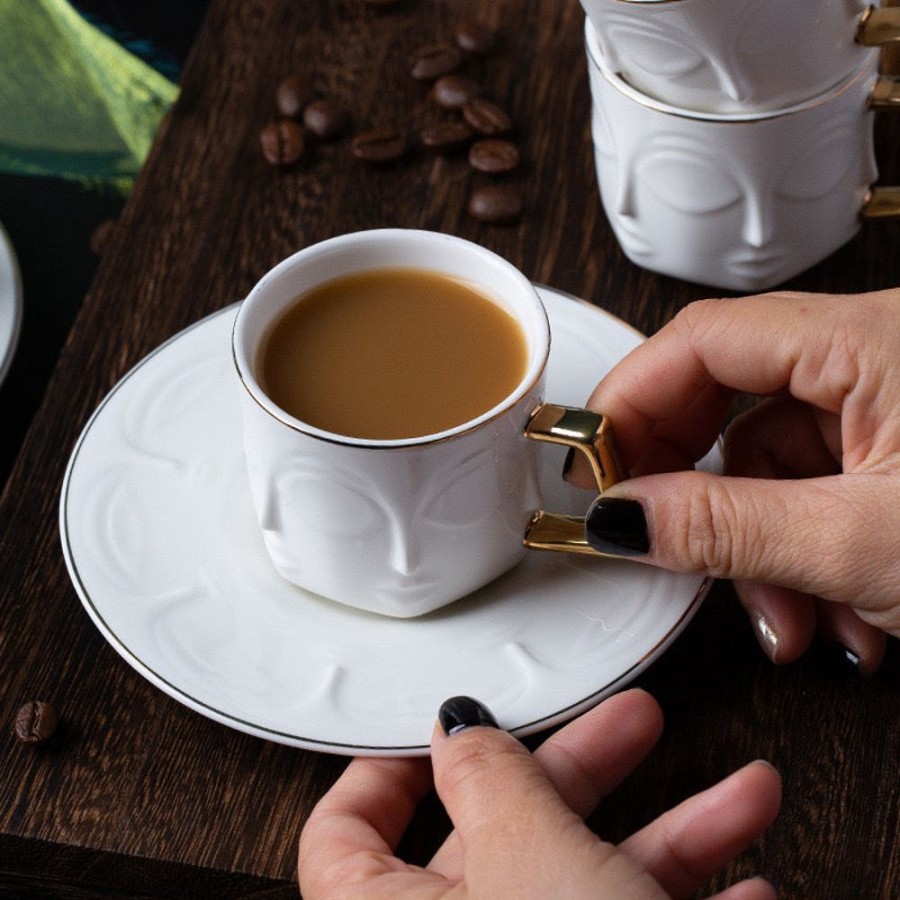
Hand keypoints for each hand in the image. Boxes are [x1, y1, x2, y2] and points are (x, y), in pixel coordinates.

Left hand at [298, 690, 780, 898]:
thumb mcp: (530, 860)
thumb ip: (488, 778)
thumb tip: (455, 728)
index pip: (343, 838)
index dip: (385, 772)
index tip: (441, 732)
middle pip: (500, 841)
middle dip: (585, 772)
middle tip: (633, 725)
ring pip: (584, 889)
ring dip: (675, 836)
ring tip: (742, 794)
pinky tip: (748, 890)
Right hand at [574, 289, 899, 672]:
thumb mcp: (863, 543)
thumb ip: (725, 527)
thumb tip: (621, 518)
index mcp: (872, 337)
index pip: (705, 340)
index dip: (633, 401)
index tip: (592, 465)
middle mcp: (877, 354)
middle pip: (729, 399)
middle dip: (695, 488)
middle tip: (658, 539)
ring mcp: (891, 405)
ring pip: (773, 460)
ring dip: (759, 548)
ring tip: (788, 624)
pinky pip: (816, 489)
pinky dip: (806, 556)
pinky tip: (836, 617)